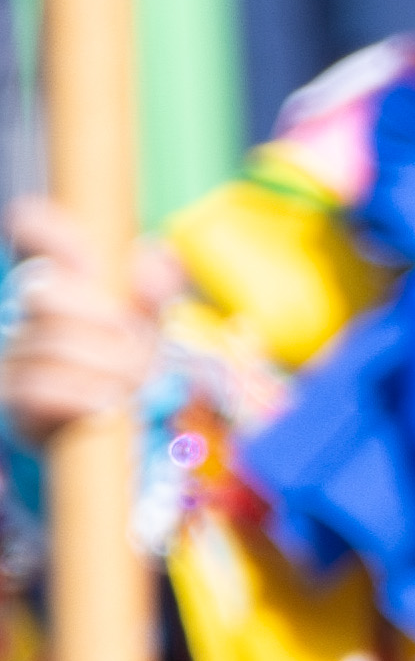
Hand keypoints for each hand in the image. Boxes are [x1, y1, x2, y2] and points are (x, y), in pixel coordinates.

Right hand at [2, 201, 166, 442]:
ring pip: (51, 341)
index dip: (47, 231)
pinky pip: (37, 387)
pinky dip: (81, 396)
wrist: (101, 429)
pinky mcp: (7, 398)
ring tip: (130, 386)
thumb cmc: (124, 362)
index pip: (30, 232)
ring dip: (106, 366)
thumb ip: (154, 288)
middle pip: (45, 293)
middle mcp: (23, 313)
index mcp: (58, 280)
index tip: (79, 255)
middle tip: (136, 350)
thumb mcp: (147, 323)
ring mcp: (9, 354)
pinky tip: (105, 407)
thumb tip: (154, 255)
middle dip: (103, 321)